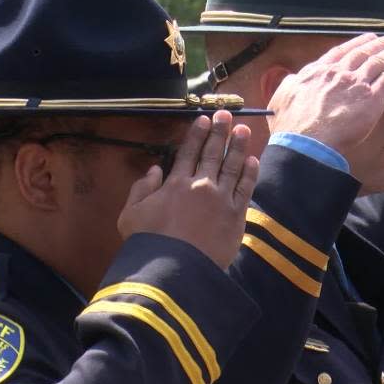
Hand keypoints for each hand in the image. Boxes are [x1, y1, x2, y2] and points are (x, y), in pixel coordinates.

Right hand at [117, 111, 259, 268]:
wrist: (175, 269)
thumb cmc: (148, 244)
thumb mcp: (130, 216)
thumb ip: (141, 189)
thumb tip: (154, 169)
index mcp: (175, 184)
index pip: (188, 152)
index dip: (197, 134)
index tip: (204, 119)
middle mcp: (200, 185)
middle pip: (212, 153)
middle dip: (220, 131)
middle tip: (226, 115)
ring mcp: (220, 199)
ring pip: (232, 166)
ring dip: (238, 146)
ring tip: (244, 129)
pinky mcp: (235, 215)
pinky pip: (245, 188)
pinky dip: (250, 173)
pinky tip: (253, 160)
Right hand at [267, 33, 383, 158]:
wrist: (307, 142)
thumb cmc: (292, 127)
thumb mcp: (281, 98)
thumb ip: (289, 85)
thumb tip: (292, 80)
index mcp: (317, 72)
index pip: (340, 53)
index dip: (356, 44)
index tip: (366, 39)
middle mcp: (338, 73)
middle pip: (362, 53)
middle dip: (378, 44)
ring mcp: (356, 84)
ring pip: (378, 62)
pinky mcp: (372, 99)